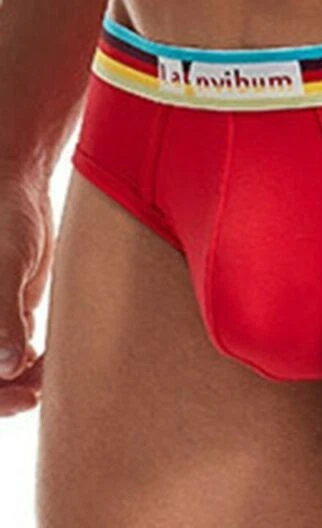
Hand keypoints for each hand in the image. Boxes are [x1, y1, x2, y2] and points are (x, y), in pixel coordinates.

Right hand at [0, 165, 52, 415]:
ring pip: (1, 372)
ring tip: (51, 370)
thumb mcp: (6, 264)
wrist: (18, 189)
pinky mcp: (5, 319)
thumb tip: (6, 367)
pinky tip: (47, 355)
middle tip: (42, 391)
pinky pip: (14, 356)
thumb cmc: (4, 219)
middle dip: (8, 392)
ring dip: (23, 381)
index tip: (25, 398)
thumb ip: (2, 315)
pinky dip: (31, 365)